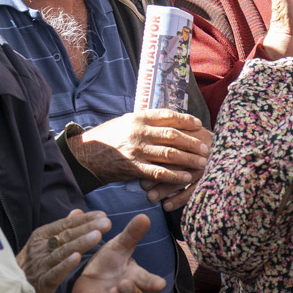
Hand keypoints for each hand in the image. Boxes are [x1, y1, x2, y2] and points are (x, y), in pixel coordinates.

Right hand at [19, 210, 106, 292]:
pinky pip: (55, 272)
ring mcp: (40, 264)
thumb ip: (62, 227)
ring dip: (80, 243)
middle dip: (87, 228)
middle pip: (66, 235)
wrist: (10, 289)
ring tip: (97, 236)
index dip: (85, 219)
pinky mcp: (42, 282)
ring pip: (62, 251)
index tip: (103, 215)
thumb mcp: (43, 243)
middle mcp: (40, 247)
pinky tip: (77, 258)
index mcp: (41, 236)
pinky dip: (65, 265)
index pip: (65, 224)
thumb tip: (78, 211)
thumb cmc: (31, 265)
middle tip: (106, 223)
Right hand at [68, 111, 211, 201]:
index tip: (198, 124)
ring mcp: (137, 150)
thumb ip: (145, 121)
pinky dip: (174, 176)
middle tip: (206, 147)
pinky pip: (159, 173)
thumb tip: (169, 121)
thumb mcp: (125, 121)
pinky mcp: (134, 168)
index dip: (185, 120)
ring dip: (188, 159)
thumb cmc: (108, 137)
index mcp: (138, 118)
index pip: (168, 115)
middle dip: (192, 142)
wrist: (86, 154)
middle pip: (173, 135)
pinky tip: (185, 178)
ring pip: (169, 154)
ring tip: (202, 163)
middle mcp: (139, 132)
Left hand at [69, 213, 165, 292]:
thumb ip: (131, 234)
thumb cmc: (107, 264)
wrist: (84, 280)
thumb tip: (145, 216)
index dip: (153, 283)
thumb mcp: (117, 247)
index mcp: (133, 277)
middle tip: (125, 282)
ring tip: (112, 290)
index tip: (160, 284)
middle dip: (131, 292)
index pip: (146, 281)